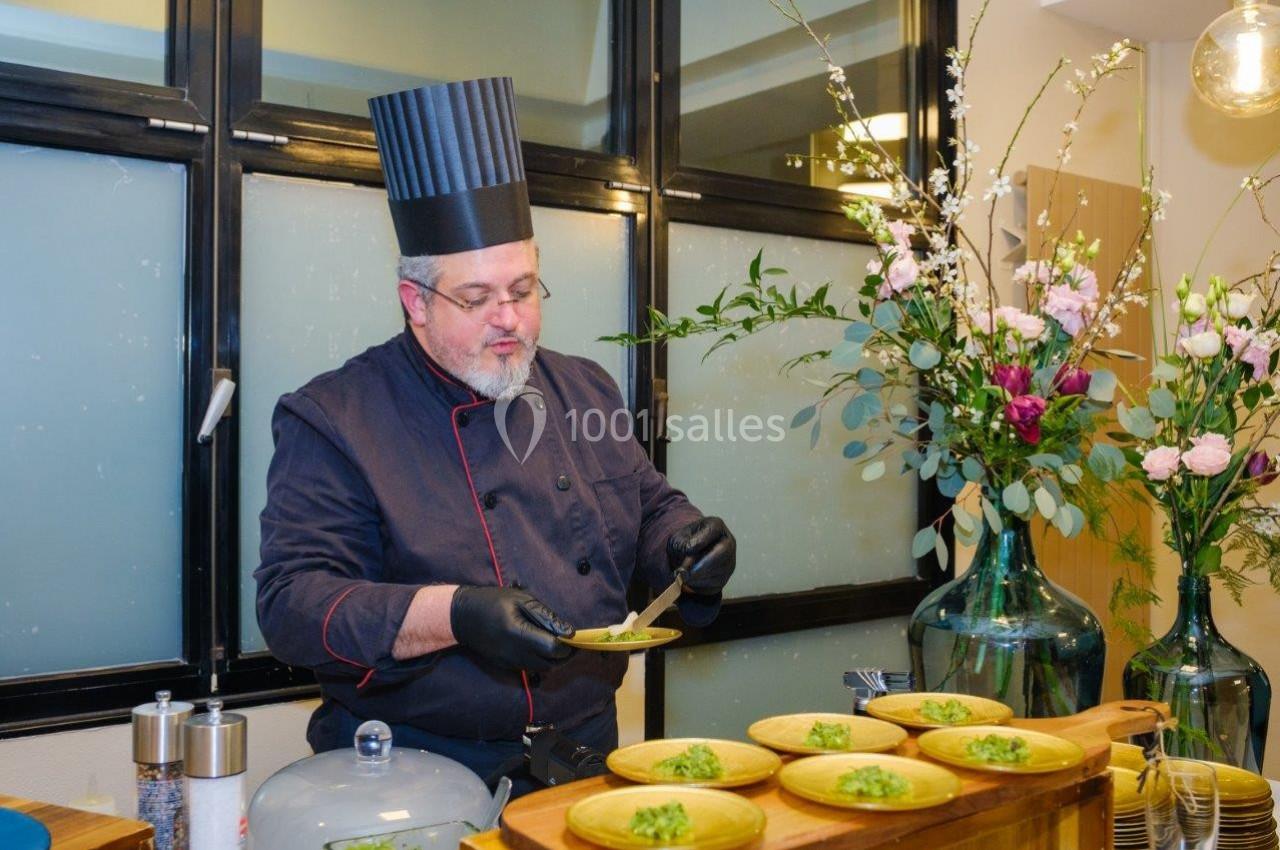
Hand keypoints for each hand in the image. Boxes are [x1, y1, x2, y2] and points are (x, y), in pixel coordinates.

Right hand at [450, 586, 574, 671]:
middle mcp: (514, 653)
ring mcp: (509, 662)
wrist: (463, 617)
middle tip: (570, 642)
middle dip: (564, 655)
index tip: (573, 636)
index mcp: (518, 633)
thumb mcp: (520, 599)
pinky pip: (530, 668)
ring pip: (542, 669)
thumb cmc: (493, 602)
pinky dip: (540, 660)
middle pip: (551, 664)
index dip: (567, 645)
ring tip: (557, 643)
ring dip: (554, 660)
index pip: (552, 649)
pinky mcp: (506, 666)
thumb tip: (569, 631)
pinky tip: (540, 646)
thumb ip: (545, 616)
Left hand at [667, 516, 735, 595]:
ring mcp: (729, 559)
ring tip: (683, 575)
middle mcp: (728, 541)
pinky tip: (690, 579)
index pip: (713, 530)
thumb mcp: (678, 539)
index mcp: (715, 525)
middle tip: (688, 572)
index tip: (688, 550)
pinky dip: (700, 583)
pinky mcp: (726, 576)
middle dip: (704, 563)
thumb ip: (683, 544)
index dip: (701, 541)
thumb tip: (690, 553)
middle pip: (723, 551)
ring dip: (699, 575)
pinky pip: (715, 582)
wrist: (686, 558)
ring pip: (719, 569)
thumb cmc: (683, 544)